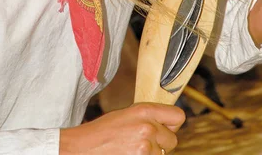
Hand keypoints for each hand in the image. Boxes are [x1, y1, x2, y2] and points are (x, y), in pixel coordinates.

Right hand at [60, 102, 184, 154]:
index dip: (172, 123)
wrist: (83, 148)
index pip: (178, 116)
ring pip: (162, 154)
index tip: (164, 127)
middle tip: (142, 142)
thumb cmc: (102, 132)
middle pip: (172, 140)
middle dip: (160, 143)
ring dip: (151, 153)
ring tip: (131, 149)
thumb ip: (147, 116)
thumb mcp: (126, 114)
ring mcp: (145, 149)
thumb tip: (166, 123)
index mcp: (144, 111)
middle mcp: (148, 128)